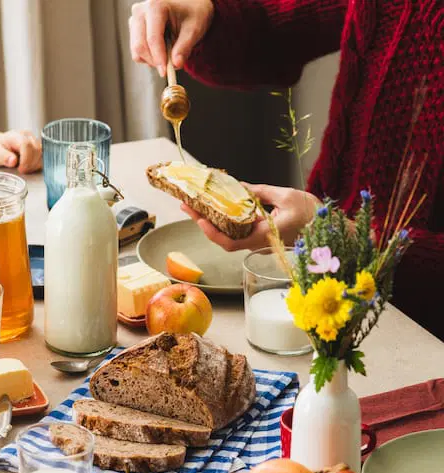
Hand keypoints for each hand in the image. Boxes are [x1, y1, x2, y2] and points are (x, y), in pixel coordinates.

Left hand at [0, 130, 41, 173]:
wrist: (2, 144)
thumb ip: (3, 156)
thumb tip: (13, 161)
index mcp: (16, 135)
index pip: (26, 145)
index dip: (26, 159)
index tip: (21, 169)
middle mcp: (28, 136)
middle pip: (36, 150)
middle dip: (30, 164)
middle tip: (22, 170)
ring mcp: (35, 141)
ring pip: (42, 154)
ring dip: (35, 165)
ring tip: (25, 169)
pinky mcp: (39, 147)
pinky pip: (44, 157)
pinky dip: (38, 164)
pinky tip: (30, 167)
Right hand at [129, 0, 213, 75]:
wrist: (189, 7)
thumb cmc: (193, 14)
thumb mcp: (194, 29)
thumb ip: (184, 47)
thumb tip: (176, 65)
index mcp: (155, 6)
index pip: (152, 38)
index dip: (158, 58)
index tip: (165, 72)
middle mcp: (140, 12)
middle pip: (140, 46)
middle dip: (154, 61)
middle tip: (169, 67)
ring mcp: (134, 20)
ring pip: (136, 51)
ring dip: (152, 60)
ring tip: (169, 53)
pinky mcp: (134, 30)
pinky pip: (137, 52)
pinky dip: (149, 57)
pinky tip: (161, 49)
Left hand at [180, 184, 320, 251]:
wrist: (331, 229)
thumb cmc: (313, 214)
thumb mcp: (286, 196)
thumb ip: (259, 192)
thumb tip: (237, 186)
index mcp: (264, 236)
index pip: (230, 242)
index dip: (211, 232)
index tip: (198, 218)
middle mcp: (258, 243)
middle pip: (224, 238)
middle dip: (203, 222)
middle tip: (186, 205)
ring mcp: (259, 241)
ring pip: (229, 236)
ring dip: (211, 221)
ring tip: (194, 205)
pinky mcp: (261, 237)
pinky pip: (238, 231)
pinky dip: (225, 220)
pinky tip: (216, 207)